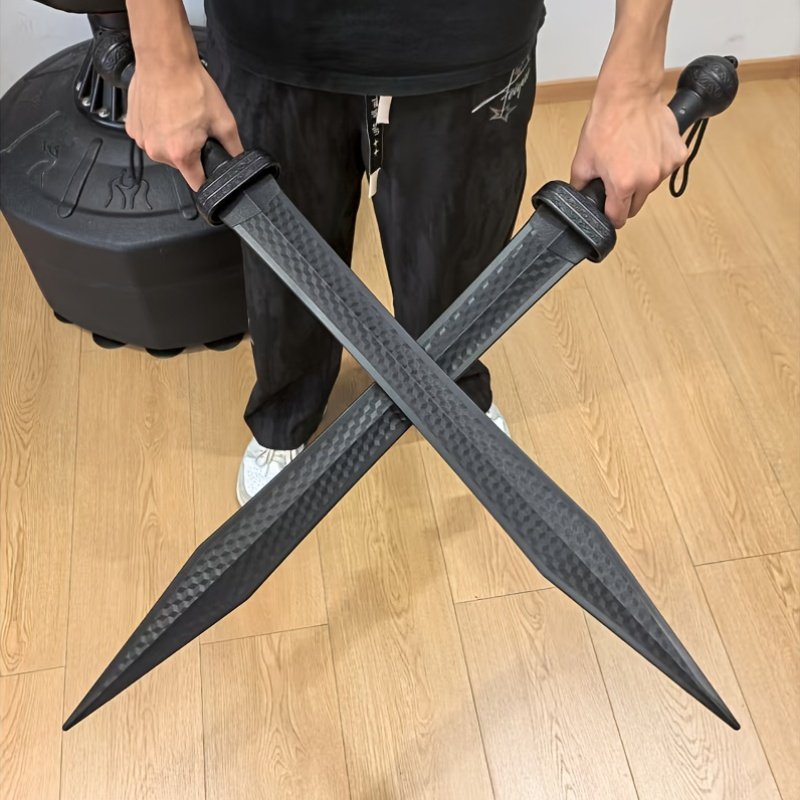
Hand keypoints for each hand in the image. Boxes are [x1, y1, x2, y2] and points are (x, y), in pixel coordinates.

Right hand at [126, 58, 242, 190]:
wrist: (165, 60)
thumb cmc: (191, 86)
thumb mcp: (223, 120)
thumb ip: (233, 147)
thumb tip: (239, 161)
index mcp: (180, 154)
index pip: (197, 184)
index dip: (208, 179)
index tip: (210, 173)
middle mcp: (157, 151)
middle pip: (181, 165)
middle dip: (191, 151)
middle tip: (195, 128)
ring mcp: (142, 140)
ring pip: (164, 151)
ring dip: (173, 140)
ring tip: (178, 117)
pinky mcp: (132, 128)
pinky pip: (150, 137)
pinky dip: (158, 129)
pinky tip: (165, 113)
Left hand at [570, 88, 687, 227]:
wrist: (629, 94)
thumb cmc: (607, 122)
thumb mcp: (582, 160)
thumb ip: (580, 186)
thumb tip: (580, 199)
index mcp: (623, 185)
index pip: (618, 219)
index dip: (609, 216)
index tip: (608, 209)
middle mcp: (648, 180)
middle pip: (636, 206)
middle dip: (625, 198)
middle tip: (616, 177)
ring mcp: (666, 167)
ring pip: (651, 187)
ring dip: (642, 180)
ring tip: (630, 157)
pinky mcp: (679, 155)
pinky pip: (665, 169)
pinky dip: (656, 163)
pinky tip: (646, 148)